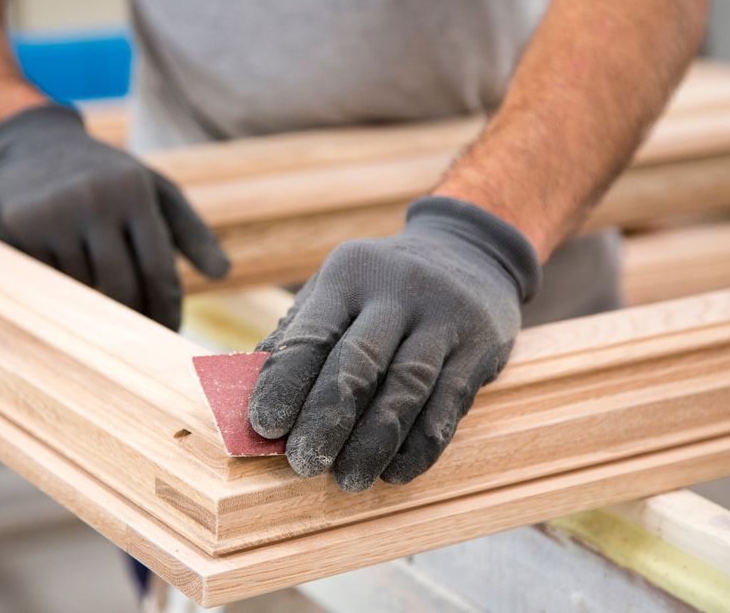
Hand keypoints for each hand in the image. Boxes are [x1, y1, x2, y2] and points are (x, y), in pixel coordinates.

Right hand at [0, 103, 228, 329]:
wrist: (32, 144)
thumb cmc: (109, 177)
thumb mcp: (155, 191)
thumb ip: (193, 232)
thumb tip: (224, 273)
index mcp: (134, 191)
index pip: (158, 270)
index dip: (167, 310)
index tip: (171, 333)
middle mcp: (93, 199)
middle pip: (121, 288)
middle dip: (135, 319)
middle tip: (142, 336)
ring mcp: (52, 214)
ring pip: (83, 290)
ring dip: (97, 303)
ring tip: (103, 298)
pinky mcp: (16, 229)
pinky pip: (49, 283)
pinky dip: (63, 289)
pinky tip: (66, 277)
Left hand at [249, 196, 540, 491]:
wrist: (469, 249)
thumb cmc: (381, 285)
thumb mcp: (338, 288)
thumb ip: (297, 335)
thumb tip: (249, 396)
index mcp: (349, 273)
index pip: (312, 332)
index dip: (285, 383)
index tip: (265, 427)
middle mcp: (398, 289)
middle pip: (358, 362)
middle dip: (327, 420)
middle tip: (303, 464)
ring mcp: (445, 315)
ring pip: (406, 388)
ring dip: (373, 442)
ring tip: (348, 480)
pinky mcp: (480, 344)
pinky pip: (449, 404)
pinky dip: (420, 446)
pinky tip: (395, 471)